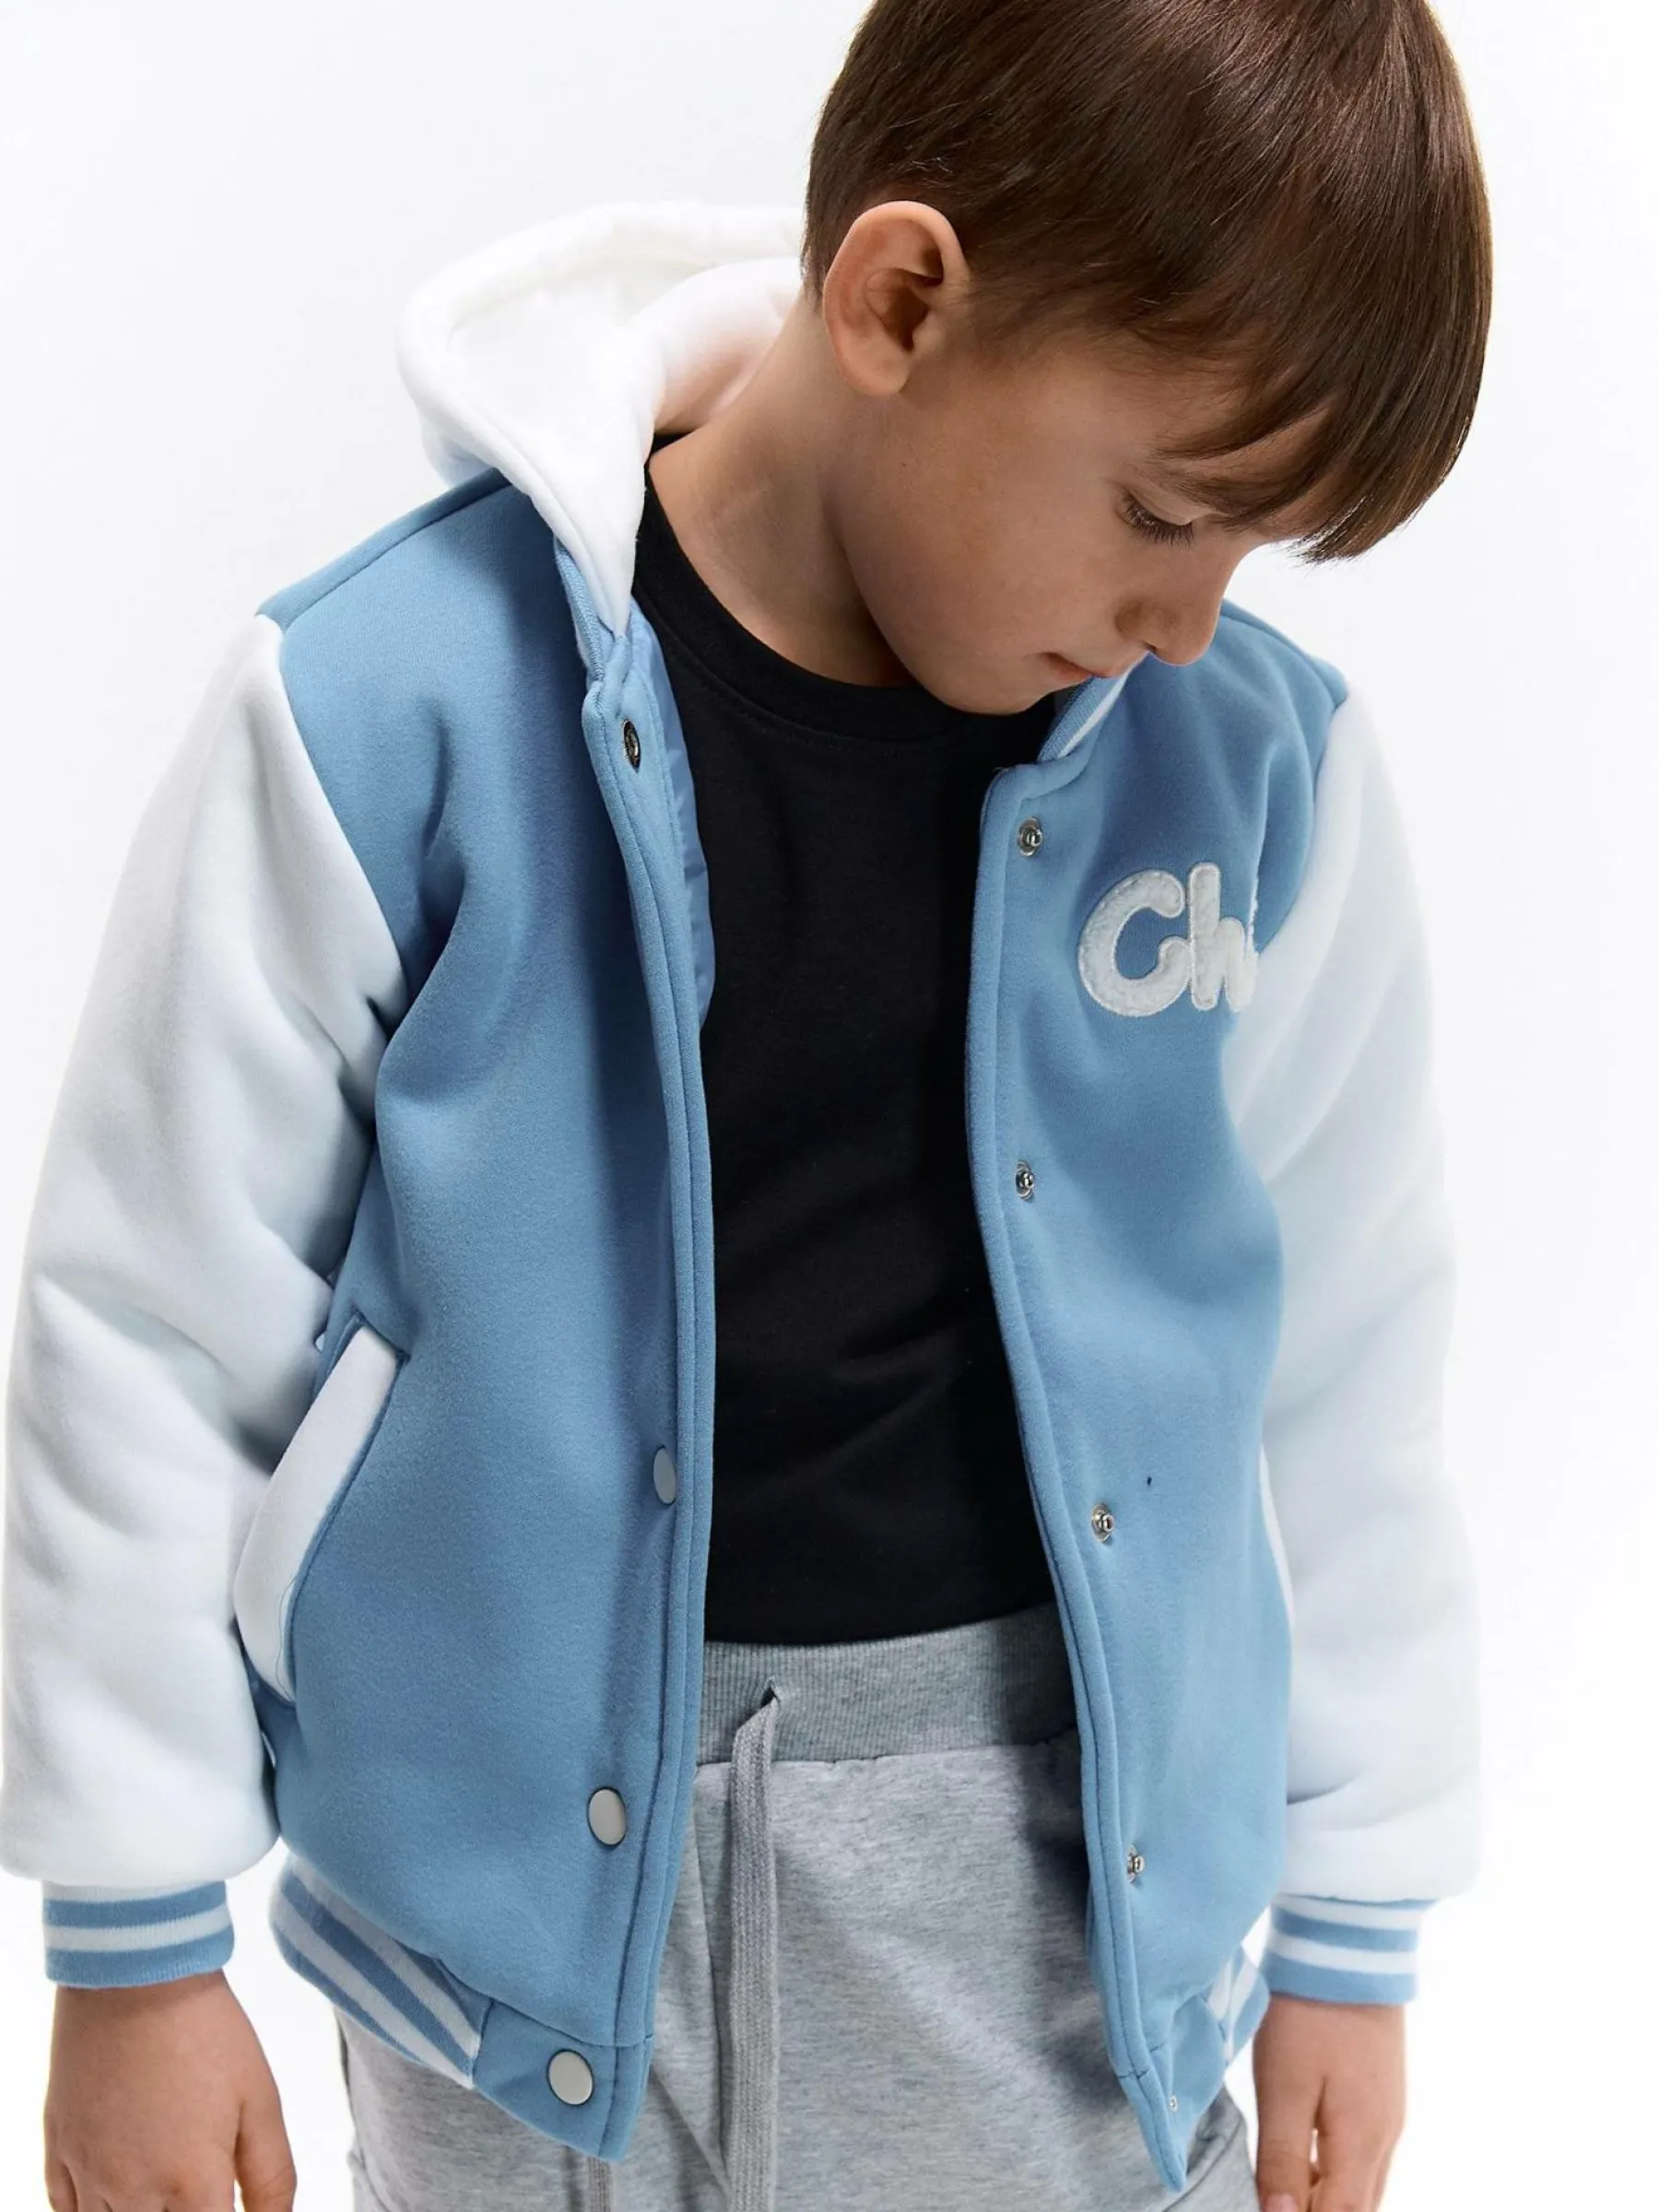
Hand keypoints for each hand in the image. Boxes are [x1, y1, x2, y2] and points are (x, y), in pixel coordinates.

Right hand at [44, 1969, 294, 2211]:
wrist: (134, 1978)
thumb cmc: (205, 2031)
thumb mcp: (260, 2101)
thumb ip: (272, 2177)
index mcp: (193, 2187)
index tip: (228, 2202)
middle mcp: (135, 2196)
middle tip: (194, 2188)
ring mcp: (89, 2178)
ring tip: (165, 2183)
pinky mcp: (59, 2154)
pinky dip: (95, 2210)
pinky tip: (120, 2190)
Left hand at [1251, 1993, 1404, 2211]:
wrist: (1346, 1950)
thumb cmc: (1308, 2016)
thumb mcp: (1283, 2086)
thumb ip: (1283, 2158)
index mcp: (1361, 2144)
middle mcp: (1385, 2140)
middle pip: (1357, 2209)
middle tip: (1274, 2201)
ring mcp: (1389, 2117)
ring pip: (1363, 2188)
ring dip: (1329, 2200)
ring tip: (1285, 2189)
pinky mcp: (1383, 2096)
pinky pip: (1365, 2160)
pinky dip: (1337, 2176)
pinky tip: (1306, 2163)